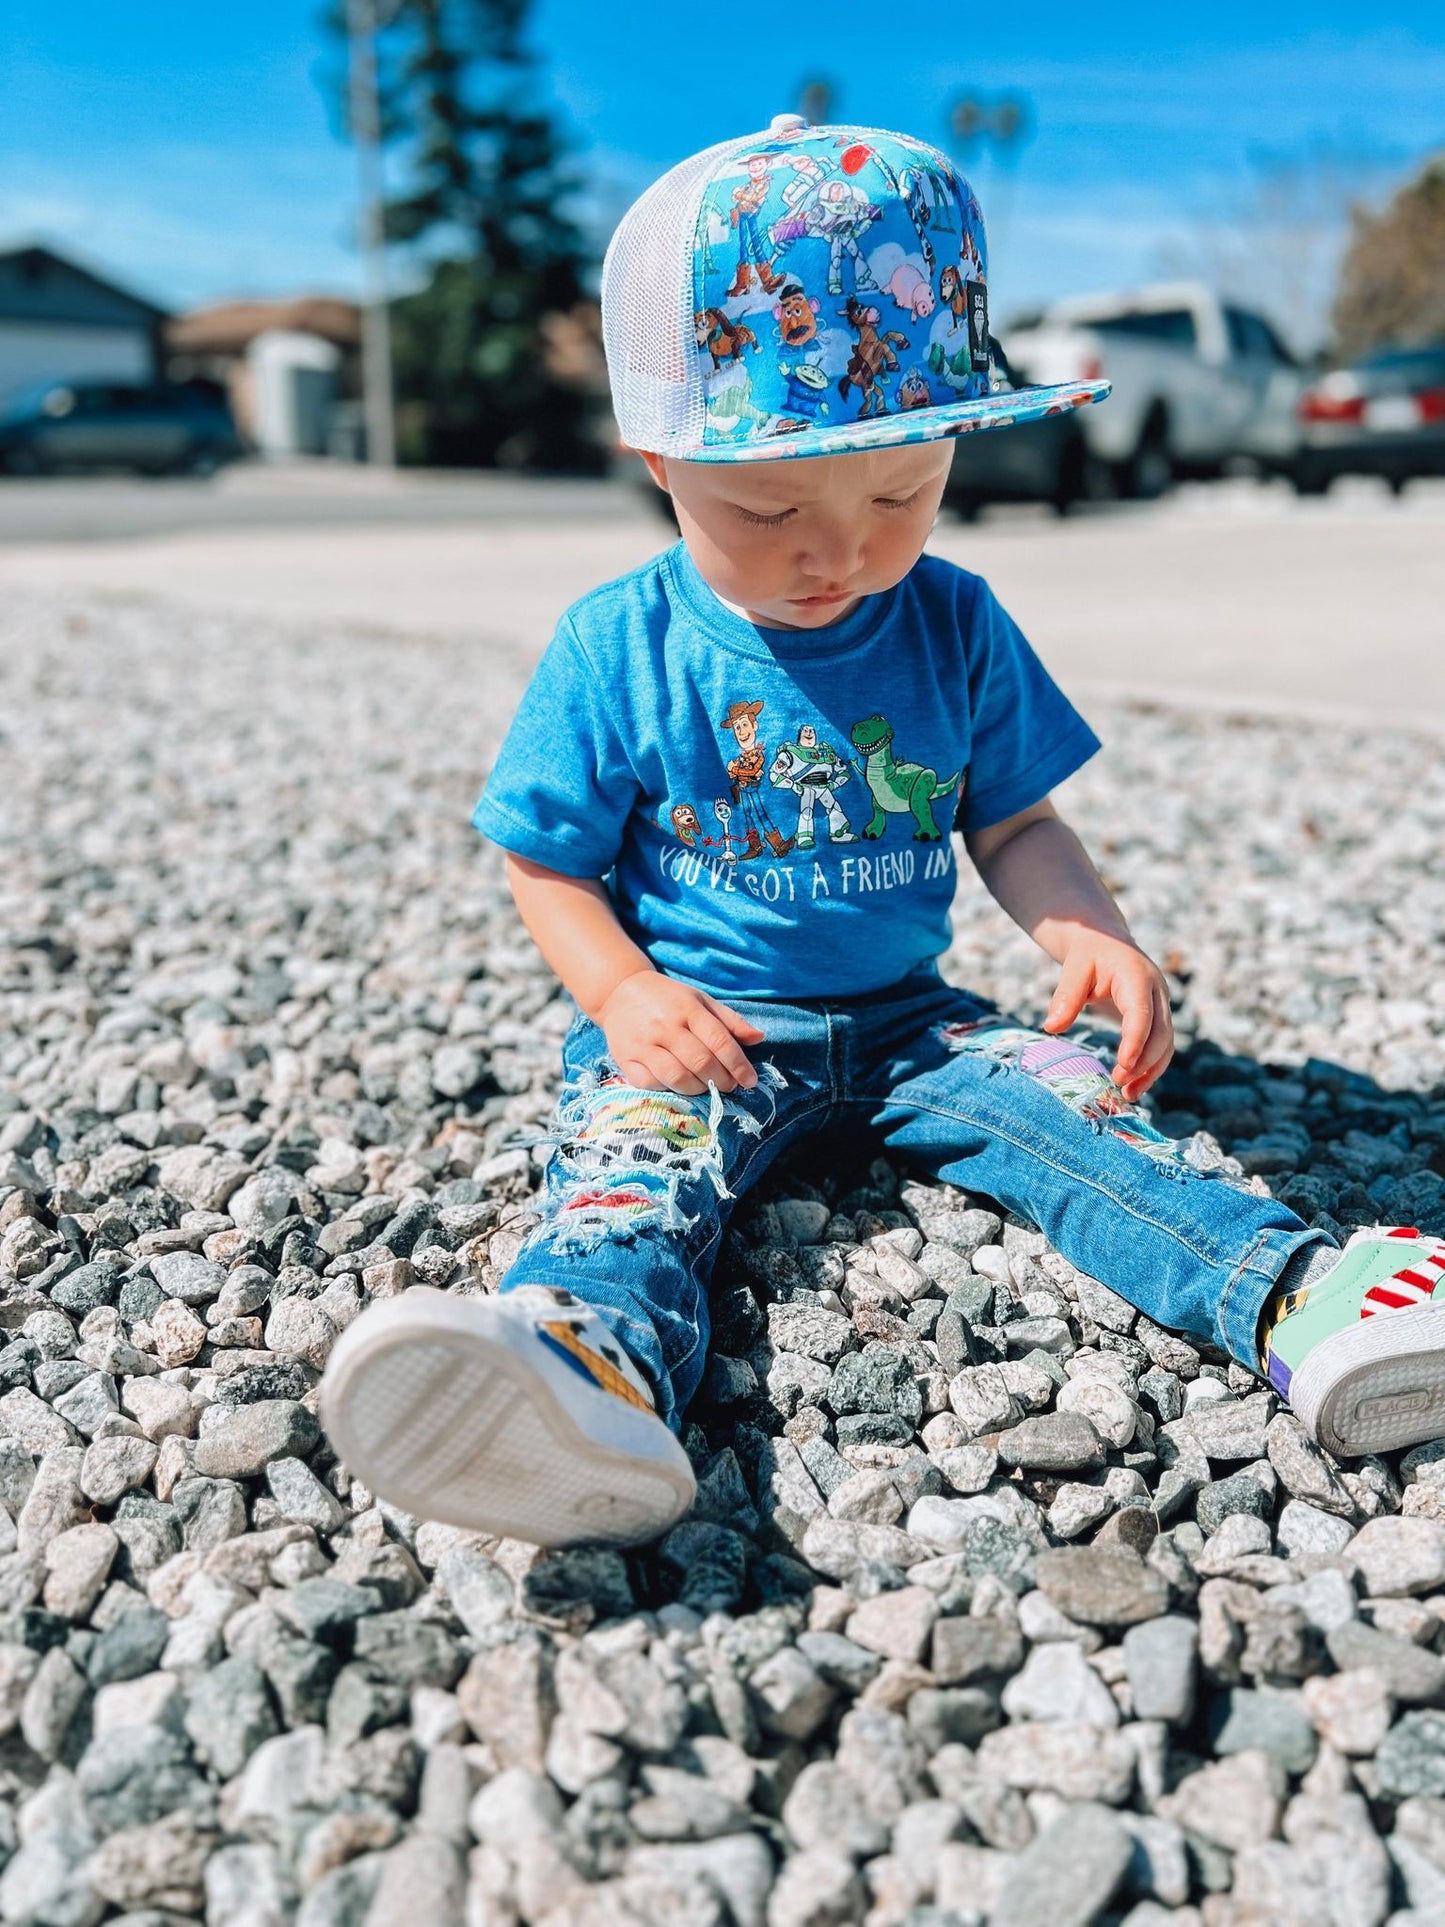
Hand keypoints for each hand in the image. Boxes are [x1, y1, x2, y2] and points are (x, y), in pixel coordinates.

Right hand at [596, 972, 763, 1096]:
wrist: (619, 992)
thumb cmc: (668, 999)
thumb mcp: (701, 1000)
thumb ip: (730, 1021)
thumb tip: (759, 1038)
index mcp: (688, 1008)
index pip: (719, 1041)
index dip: (738, 1064)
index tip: (750, 1081)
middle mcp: (666, 1026)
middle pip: (701, 1062)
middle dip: (721, 1080)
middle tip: (728, 1086)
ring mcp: (644, 1044)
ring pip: (677, 1077)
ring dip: (698, 1088)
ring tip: (705, 1086)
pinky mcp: (625, 1058)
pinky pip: (649, 1083)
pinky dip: (666, 1089)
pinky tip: (676, 1084)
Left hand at [1042, 934, 1173, 1103]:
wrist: (1106, 942)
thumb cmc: (1088, 954)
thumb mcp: (1073, 968)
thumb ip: (1066, 996)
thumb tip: (1052, 1027)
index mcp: (1137, 976)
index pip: (1142, 1014)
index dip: (1135, 1041)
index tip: (1122, 1067)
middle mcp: (1157, 991)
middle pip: (1162, 1033)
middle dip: (1144, 1062)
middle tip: (1118, 1083)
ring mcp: (1161, 1004)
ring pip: (1166, 1044)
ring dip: (1152, 1071)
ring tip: (1128, 1095)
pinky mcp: (1158, 1017)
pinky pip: (1162, 1046)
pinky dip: (1151, 1068)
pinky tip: (1134, 1086)